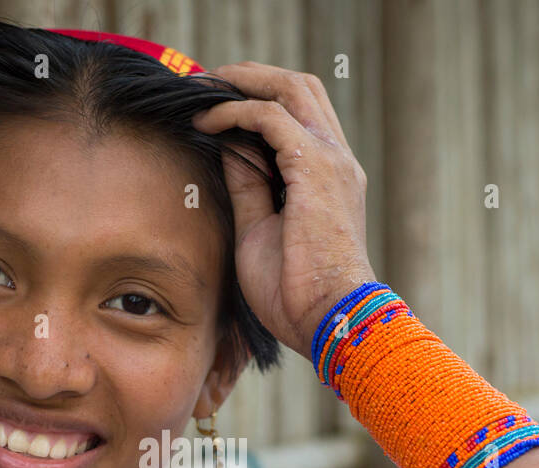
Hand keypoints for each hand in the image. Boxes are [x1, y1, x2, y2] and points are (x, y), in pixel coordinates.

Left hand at [191, 62, 376, 358]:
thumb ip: (248, 187)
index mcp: (331, 176)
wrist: (328, 319)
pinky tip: (206, 121)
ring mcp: (331, 159)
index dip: (258, 101)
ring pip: (289, 88)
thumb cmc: (295, 294)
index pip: (299, 115)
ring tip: (201, 89)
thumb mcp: (259, 231)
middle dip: (251, 77)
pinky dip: (234, 111)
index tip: (215, 107)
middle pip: (299, 87)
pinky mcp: (315, 167)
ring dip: (242, 82)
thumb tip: (227, 150)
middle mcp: (337, 159)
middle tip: (206, 83)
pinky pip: (270, 117)